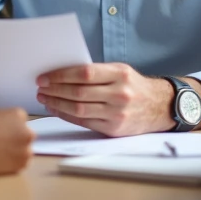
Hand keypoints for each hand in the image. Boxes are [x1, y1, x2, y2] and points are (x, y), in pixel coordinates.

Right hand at [0, 108, 34, 175]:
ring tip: (0, 154)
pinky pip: (22, 163)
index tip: (2, 133)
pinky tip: (1, 161)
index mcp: (19, 115)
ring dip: (17, 152)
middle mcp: (27, 131)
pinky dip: (14, 164)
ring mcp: (26, 149)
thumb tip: (12, 130)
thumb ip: (9, 121)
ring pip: (25, 151)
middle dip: (17, 140)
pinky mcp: (22, 164)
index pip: (22, 122)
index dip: (12, 128)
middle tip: (1, 145)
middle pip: (27, 136)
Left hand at [36, 62, 171, 136]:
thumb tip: (63, 74)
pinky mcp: (114, 129)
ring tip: (44, 99)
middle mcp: (120, 93)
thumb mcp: (121, 71)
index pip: (84, 73)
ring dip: (57, 104)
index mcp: (120, 74)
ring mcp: (117, 113)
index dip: (61, 75)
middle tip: (40, 87)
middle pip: (79, 92)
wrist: (160, 107)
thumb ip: (97, 72)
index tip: (44, 77)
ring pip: (79, 108)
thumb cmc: (134, 86)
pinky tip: (57, 110)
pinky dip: (67, 115)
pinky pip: (84, 122)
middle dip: (55, 90)